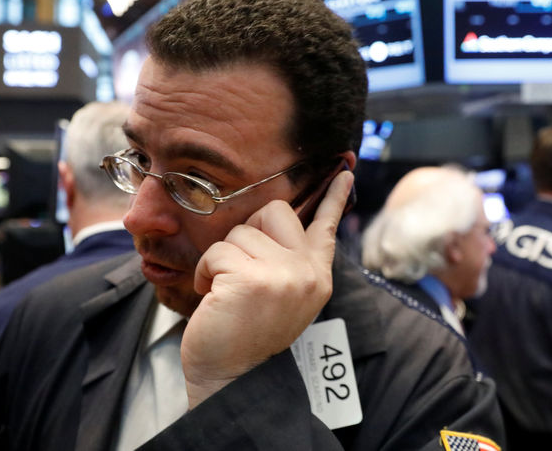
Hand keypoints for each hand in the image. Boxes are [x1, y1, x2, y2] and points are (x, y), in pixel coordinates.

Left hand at [181, 170, 354, 407]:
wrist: (233, 379)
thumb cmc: (247, 335)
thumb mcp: (283, 297)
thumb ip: (288, 262)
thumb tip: (276, 222)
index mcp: (317, 275)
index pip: (326, 226)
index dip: (335, 198)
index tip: (345, 172)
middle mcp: (307, 272)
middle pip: (274, 211)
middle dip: (248, 233)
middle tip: (242, 270)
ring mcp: (282, 274)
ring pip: (239, 232)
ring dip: (221, 260)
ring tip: (226, 293)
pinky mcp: (251, 279)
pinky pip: (218, 252)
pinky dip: (206, 272)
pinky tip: (214, 297)